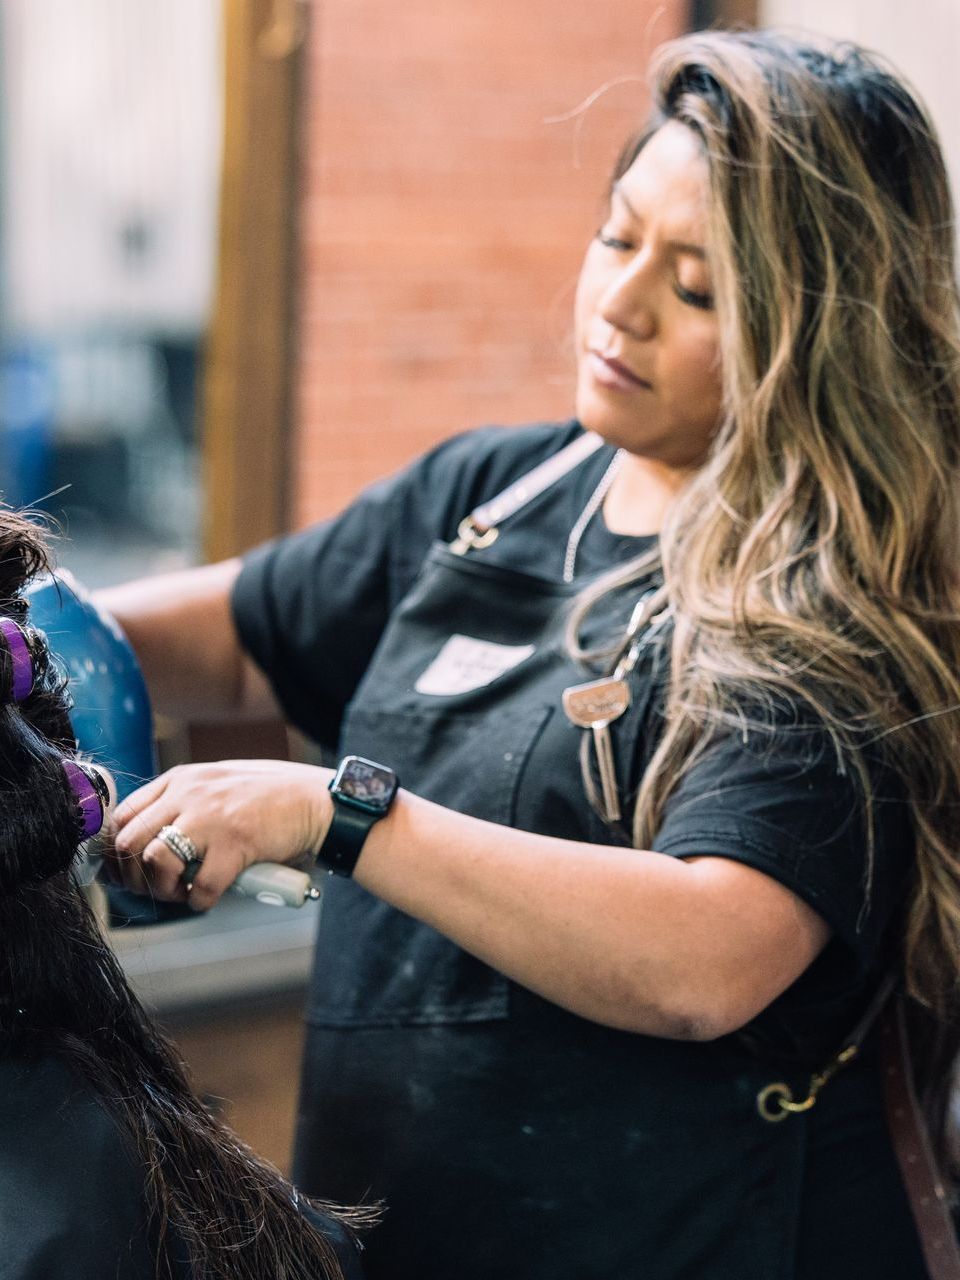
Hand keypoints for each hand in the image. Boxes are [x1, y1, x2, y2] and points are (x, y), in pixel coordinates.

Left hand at [110, 759, 333, 909]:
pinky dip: (200, 901)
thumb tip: (148, 839)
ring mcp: (211, 818)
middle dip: (134, 875)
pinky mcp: (234, 844)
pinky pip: (201, 887)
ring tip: (182, 892)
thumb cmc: (271, 798)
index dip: (117, 848)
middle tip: (153, 888)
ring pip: (156, 861)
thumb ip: (184, 801)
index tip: (125, 868)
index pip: (125, 813)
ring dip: (164, 888)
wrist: (318, 802)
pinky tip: (209, 897)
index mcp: (182, 779)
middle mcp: (189, 794)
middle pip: (131, 840)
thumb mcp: (218, 783)